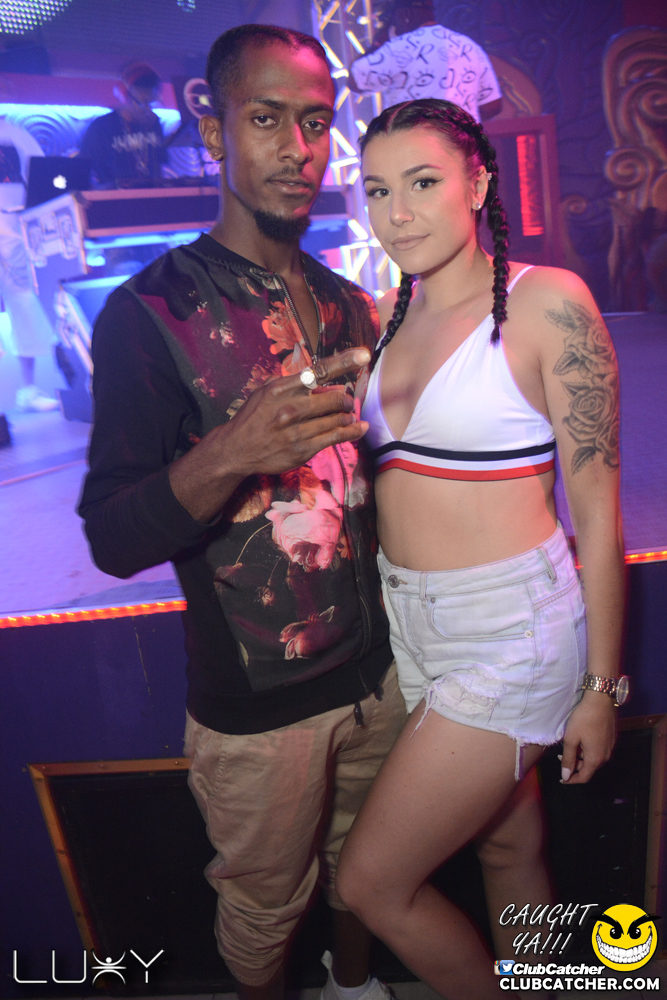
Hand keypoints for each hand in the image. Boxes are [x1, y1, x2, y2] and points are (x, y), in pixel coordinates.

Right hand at [222, 347, 370, 477]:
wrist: (236, 450)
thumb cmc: (253, 418)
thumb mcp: (265, 392)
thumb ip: (291, 383)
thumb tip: (320, 378)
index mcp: (281, 388)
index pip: (319, 371)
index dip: (344, 362)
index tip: (364, 355)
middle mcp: (291, 408)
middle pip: (334, 397)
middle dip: (345, 399)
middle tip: (346, 401)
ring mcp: (297, 430)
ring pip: (337, 419)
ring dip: (348, 416)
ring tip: (349, 415)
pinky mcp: (303, 449)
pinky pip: (336, 437)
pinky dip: (352, 431)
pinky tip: (360, 427)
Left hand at [559, 691, 615, 784]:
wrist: (601, 700)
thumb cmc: (584, 718)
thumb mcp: (571, 738)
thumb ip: (568, 759)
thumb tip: (566, 776)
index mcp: (595, 759)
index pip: (584, 777)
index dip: (571, 780)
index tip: (561, 778)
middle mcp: (605, 756)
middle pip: (589, 768)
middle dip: (575, 766)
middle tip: (560, 757)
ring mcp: (610, 747)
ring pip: (593, 759)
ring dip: (581, 757)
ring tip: (569, 746)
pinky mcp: (611, 739)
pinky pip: (598, 750)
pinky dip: (588, 750)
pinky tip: (580, 740)